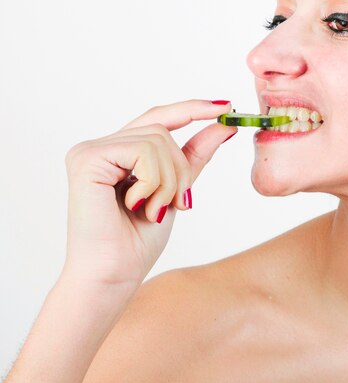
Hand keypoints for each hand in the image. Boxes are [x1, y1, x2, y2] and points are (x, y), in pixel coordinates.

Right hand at [61, 99, 236, 292]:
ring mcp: (90, 150)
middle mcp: (101, 147)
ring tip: (156, 209)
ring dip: (169, 180)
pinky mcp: (87, 158)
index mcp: (118, 153)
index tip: (226, 105)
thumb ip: (194, 156)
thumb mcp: (175, 190)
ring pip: (157, 139)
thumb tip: (224, 125)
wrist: (114, 276)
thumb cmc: (138, 240)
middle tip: (180, 203)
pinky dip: (153, 181)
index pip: (158, 119)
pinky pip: (142, 151)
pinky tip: (138, 205)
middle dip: (181, 169)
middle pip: (163, 130)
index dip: (192, 109)